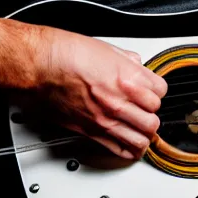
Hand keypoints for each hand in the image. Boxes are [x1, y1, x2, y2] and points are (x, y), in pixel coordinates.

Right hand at [28, 29, 167, 158]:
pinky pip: (121, 150)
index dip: (156, 92)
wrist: (36, 66)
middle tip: (145, 111)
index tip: (150, 91)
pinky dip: (130, 150)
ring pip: (143, 138)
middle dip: (151, 115)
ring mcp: (106, 119)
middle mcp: (120, 100)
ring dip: (143, 134)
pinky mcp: (91, 132)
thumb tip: (133, 63)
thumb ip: (124, 60)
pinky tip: (130, 144)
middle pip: (154, 119)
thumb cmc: (61, 53)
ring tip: (140, 129)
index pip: (161, 92)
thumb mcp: (103, 47)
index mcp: (126, 77)